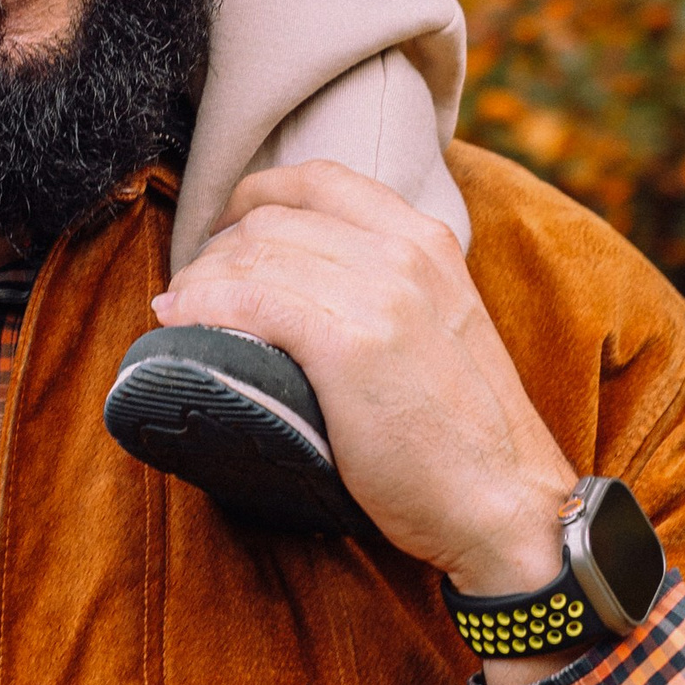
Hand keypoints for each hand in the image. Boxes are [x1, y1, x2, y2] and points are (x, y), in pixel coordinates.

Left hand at [153, 163, 574, 596]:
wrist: (506, 504)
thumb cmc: (461, 433)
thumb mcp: (439, 327)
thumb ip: (386, 287)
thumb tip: (300, 279)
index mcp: (427, 240)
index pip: (318, 180)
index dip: (254, 197)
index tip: (223, 232)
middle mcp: (404, 252)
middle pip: (275, 219)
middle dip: (217, 249)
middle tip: (192, 289)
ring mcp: (379, 294)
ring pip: (254, 254)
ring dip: (199, 279)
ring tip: (180, 309)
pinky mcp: (349, 344)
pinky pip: (249, 299)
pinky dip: (201, 305)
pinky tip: (178, 321)